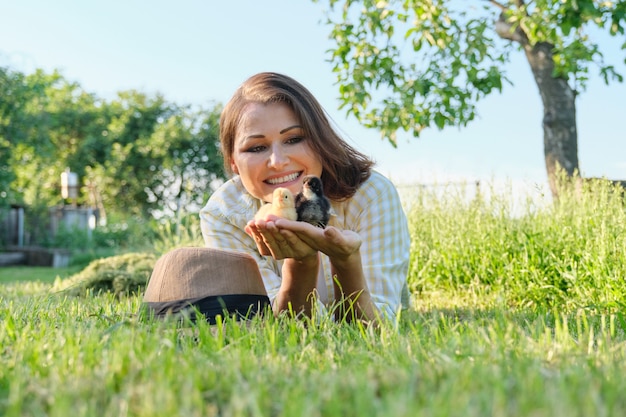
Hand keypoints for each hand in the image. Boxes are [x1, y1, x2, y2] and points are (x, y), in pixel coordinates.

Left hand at [245, 217, 360, 261]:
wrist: (345, 252)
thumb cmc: (349, 245)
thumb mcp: (347, 242)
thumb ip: (338, 237)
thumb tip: (328, 230)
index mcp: (318, 239)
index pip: (301, 231)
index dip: (289, 227)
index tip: (276, 222)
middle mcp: (308, 241)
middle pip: (289, 233)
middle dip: (275, 228)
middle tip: (260, 220)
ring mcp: (304, 241)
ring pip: (286, 235)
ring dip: (272, 229)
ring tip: (258, 221)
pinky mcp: (303, 240)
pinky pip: (286, 235)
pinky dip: (276, 230)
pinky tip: (266, 224)